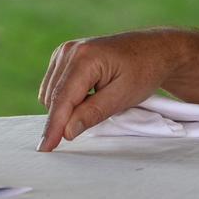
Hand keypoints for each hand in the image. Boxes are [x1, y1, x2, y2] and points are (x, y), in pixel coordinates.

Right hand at [36, 31, 180, 151]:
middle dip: (65, 116)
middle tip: (99, 114)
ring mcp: (65, 51)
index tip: (45, 148)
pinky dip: (67, 97)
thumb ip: (93, 113)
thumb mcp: (123, 96)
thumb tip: (67, 131)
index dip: (53, 126)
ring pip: (50, 92)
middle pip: (52, 97)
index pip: (61, 99)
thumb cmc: (143, 70)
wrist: (153, 50)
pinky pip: (54, 85)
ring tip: (98, 100)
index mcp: (84, 58)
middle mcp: (69, 51)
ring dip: (66, 107)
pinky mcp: (65, 56)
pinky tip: (89, 94)